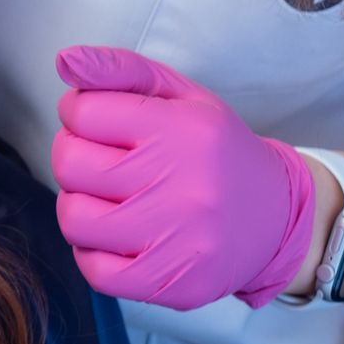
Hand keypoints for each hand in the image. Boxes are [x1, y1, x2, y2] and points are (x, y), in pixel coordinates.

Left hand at [51, 45, 316, 309]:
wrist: (278, 218)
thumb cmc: (213, 151)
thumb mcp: (178, 96)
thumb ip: (119, 70)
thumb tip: (65, 60)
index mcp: (182, 129)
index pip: (81, 112)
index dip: (80, 115)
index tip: (102, 124)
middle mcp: (182, 184)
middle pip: (69, 164)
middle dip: (76, 158)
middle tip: (106, 163)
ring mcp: (179, 239)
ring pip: (74, 219)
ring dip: (80, 206)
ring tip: (110, 199)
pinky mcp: (175, 283)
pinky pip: (96, 271)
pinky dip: (93, 253)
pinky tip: (118, 237)